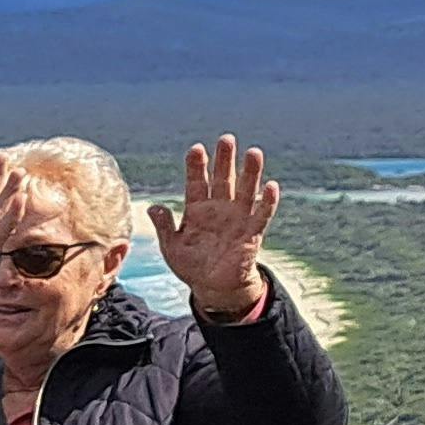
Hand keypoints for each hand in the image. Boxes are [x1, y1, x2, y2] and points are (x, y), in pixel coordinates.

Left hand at [149, 136, 277, 318]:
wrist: (213, 286)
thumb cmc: (191, 265)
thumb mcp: (172, 247)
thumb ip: (165, 227)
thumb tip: (153, 207)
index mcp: (197, 210)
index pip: (196, 182)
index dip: (196, 166)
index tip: (196, 149)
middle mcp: (219, 209)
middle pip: (223, 179)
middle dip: (224, 160)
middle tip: (226, 138)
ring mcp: (237, 219)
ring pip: (246, 190)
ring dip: (250, 173)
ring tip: (254, 152)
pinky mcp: (252, 233)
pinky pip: (262, 215)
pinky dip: (268, 201)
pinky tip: (271, 186)